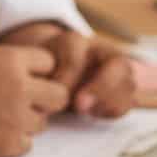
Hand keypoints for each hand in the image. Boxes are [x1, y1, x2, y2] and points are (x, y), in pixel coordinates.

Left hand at [0, 22, 137, 116]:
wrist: (49, 69)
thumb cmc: (37, 72)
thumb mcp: (31, 69)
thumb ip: (31, 76)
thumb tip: (28, 98)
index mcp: (72, 41)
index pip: (76, 49)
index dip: (67, 72)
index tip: (56, 92)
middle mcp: (99, 50)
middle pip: (118, 63)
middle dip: (102, 87)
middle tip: (81, 107)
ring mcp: (114, 69)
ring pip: (128, 81)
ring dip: (110, 99)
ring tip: (89, 113)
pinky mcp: (120, 87)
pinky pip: (129, 99)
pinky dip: (114, 108)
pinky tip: (96, 115)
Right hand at [0, 45, 69, 156]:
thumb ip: (12, 68)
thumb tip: (39, 81)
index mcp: (12, 60)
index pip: (50, 62)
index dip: (37, 72)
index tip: (23, 78)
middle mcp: (21, 87)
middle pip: (59, 95)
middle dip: (45, 100)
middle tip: (23, 103)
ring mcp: (17, 117)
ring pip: (43, 123)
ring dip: (26, 122)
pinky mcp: (10, 143)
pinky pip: (27, 143)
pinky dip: (13, 141)